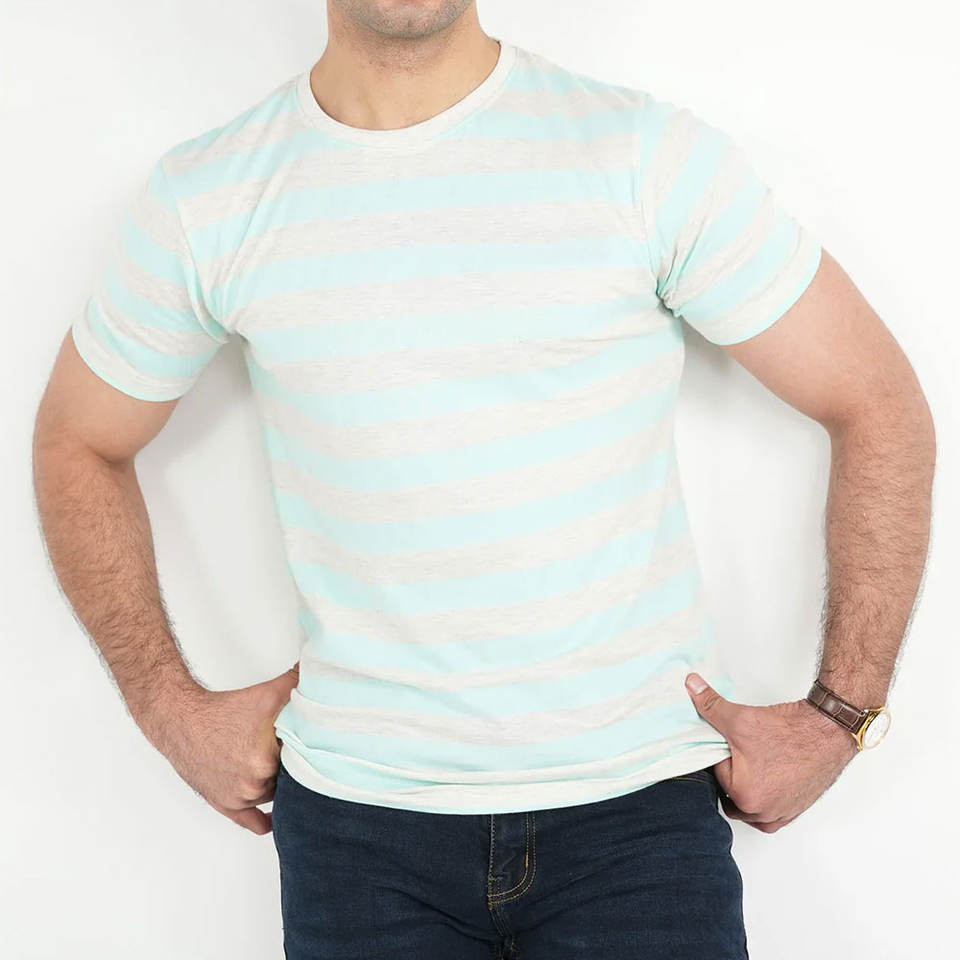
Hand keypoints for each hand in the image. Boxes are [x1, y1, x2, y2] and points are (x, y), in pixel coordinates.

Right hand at [138, 662, 299, 834]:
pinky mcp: (225, 804)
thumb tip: (321, 674)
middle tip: (300, 754)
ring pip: (273, 795)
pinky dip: (265, 820)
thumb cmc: (220, 711)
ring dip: (280, 784)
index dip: (309, 752)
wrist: (181, 721)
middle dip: (294, 767)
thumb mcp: (266, 694)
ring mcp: (238, 798)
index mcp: (266, 763)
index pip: (303, 763)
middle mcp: (253, 785)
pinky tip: (275, 818)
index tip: (314, 744)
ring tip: (286, 768)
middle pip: (288, 780)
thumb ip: (298, 683)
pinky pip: (251, 822)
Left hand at [684, 672, 857, 832]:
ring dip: (744, 788)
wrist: (828, 732)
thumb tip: (691, 686)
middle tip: (742, 752)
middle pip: (729, 794)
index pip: (716, 774)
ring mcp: (780, 814)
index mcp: (744, 795)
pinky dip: (763, 799)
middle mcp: (762, 813)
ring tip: (753, 762)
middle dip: (730, 773)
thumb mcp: (739, 717)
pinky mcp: (794, 811)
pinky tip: (765, 778)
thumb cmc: (789, 731)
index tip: (731, 743)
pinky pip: (768, 813)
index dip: (721, 754)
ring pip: (748, 806)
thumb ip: (709, 704)